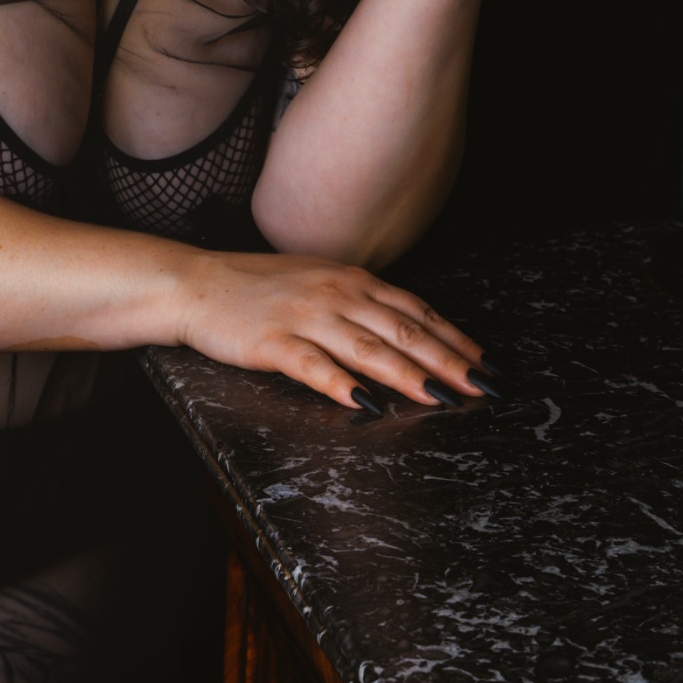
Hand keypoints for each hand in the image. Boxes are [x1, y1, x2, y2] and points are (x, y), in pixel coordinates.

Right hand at [174, 250, 492, 409]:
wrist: (197, 283)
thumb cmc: (259, 288)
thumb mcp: (319, 281)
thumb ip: (362, 302)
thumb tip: (410, 330)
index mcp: (351, 279)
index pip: (416, 310)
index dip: (454, 338)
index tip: (485, 364)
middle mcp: (336, 293)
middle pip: (403, 330)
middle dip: (448, 361)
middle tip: (483, 387)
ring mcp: (305, 316)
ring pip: (368, 349)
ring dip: (409, 375)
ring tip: (441, 398)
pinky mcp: (273, 341)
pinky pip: (314, 366)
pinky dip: (342, 385)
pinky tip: (366, 404)